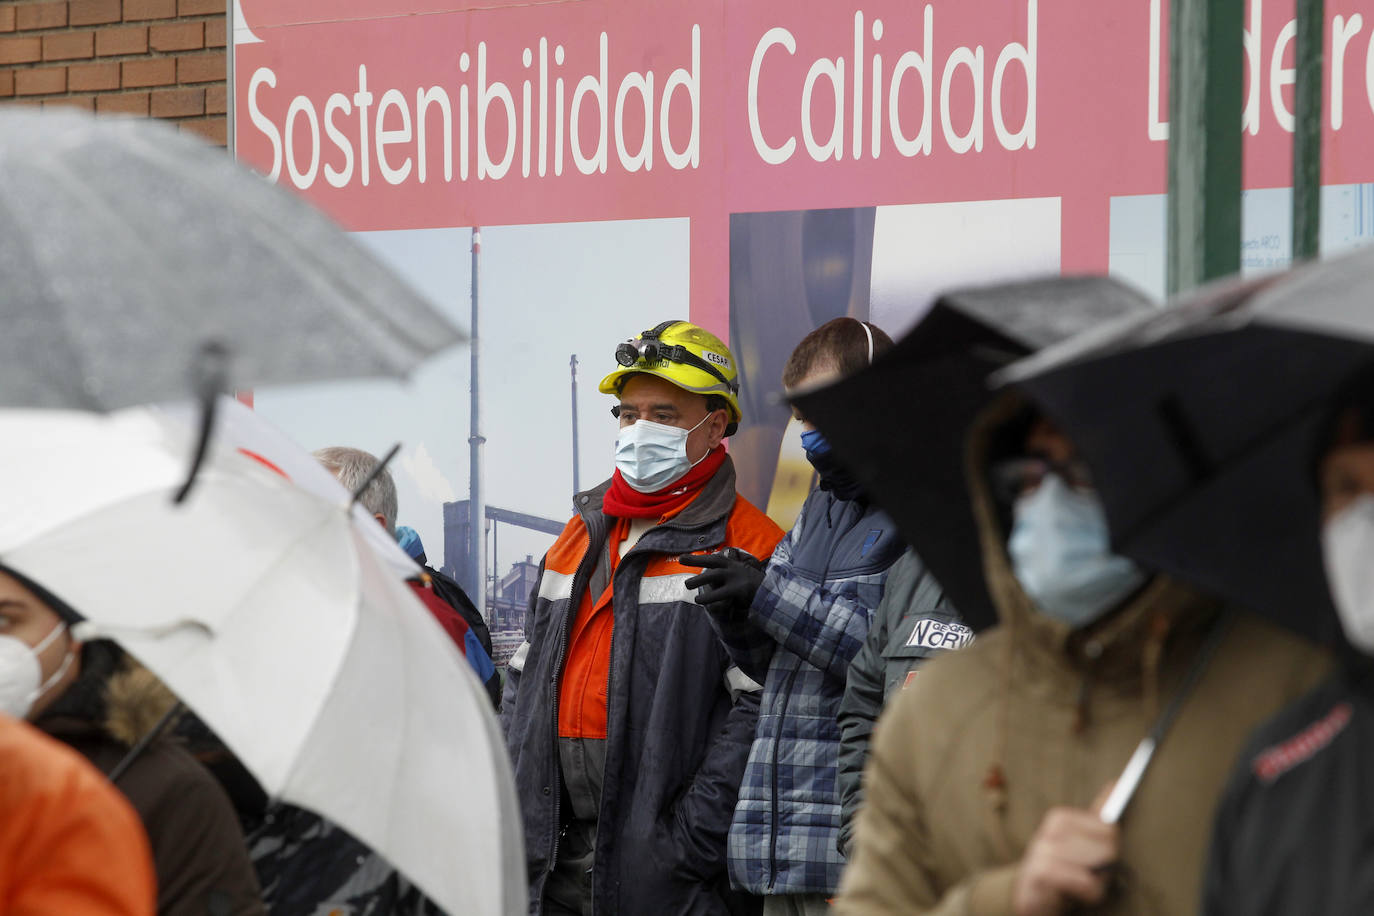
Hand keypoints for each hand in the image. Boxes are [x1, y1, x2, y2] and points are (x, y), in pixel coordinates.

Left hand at [679, 549, 765, 615]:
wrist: (774, 594)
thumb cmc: (754, 588)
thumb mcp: (741, 577)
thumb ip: (727, 575)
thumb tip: (713, 574)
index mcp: (734, 565)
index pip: (714, 559)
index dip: (698, 558)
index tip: (682, 558)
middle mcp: (734, 568)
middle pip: (713, 562)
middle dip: (696, 560)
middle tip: (681, 559)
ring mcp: (737, 578)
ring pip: (714, 575)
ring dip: (699, 580)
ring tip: (687, 585)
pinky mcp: (740, 589)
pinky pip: (721, 593)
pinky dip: (710, 597)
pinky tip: (699, 601)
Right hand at [1012, 787, 1118, 915]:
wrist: (1029, 897)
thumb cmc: (1062, 870)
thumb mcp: (1079, 842)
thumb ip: (1097, 815)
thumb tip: (1115, 784)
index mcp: (1060, 818)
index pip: (1109, 829)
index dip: (1109, 851)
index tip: (1093, 859)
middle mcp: (1049, 830)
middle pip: (1107, 848)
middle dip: (1104, 869)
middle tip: (1085, 875)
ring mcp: (1042, 850)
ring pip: (1098, 866)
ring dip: (1096, 884)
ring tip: (1077, 884)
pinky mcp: (1041, 872)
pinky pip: (1086, 883)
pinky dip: (1088, 893)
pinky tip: (1073, 894)